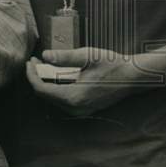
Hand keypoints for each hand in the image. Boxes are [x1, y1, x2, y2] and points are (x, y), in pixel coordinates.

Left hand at [25, 47, 158, 116]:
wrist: (134, 77)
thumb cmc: (112, 65)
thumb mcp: (87, 56)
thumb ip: (64, 57)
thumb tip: (45, 55)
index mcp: (74, 98)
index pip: (41, 90)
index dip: (31, 75)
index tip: (30, 60)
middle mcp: (76, 109)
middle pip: (45, 95)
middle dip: (36, 77)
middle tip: (35, 60)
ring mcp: (81, 111)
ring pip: (53, 99)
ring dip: (46, 82)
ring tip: (43, 65)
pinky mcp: (85, 108)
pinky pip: (63, 100)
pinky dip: (55, 87)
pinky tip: (56, 73)